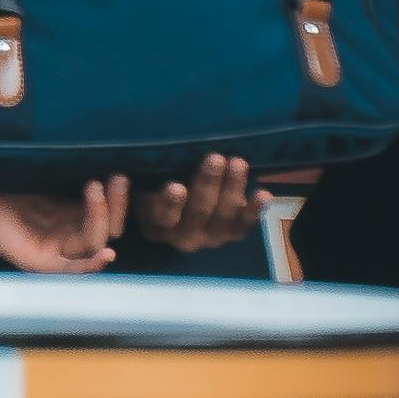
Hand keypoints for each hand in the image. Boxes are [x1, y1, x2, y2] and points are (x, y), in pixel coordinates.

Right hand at [0, 174, 129, 277]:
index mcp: (30, 256)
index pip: (70, 268)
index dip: (89, 262)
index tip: (104, 250)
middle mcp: (51, 244)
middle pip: (93, 241)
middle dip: (105, 218)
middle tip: (102, 184)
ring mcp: (62, 222)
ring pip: (101, 223)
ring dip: (112, 204)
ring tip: (115, 176)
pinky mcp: (69, 200)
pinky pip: (98, 206)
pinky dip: (108, 199)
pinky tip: (113, 179)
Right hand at [136, 153, 257, 256]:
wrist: (182, 211)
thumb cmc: (157, 188)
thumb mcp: (144, 185)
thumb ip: (144, 176)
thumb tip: (136, 159)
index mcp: (157, 226)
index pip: (163, 217)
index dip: (170, 204)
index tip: (175, 186)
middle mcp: (184, 238)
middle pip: (198, 213)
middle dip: (208, 184)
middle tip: (215, 159)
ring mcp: (211, 238)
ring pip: (223, 216)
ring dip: (232, 189)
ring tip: (237, 163)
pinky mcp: (232, 234)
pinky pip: (245, 224)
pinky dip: (254, 209)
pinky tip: (262, 193)